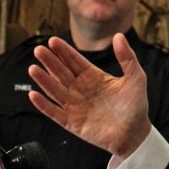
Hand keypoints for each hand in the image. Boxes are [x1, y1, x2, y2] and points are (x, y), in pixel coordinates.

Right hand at [28, 34, 151, 157]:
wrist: (135, 133)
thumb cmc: (136, 105)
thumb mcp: (135, 77)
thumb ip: (127, 57)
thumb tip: (119, 36)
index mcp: (94, 76)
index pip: (75, 60)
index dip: (64, 51)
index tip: (52, 40)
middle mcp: (81, 89)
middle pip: (61, 72)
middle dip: (50, 61)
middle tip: (38, 49)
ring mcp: (75, 106)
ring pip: (55, 90)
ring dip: (43, 80)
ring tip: (33, 68)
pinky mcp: (72, 123)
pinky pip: (54, 113)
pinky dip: (43, 105)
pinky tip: (33, 94)